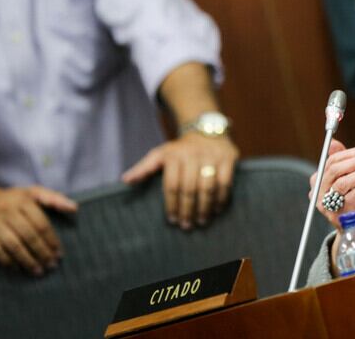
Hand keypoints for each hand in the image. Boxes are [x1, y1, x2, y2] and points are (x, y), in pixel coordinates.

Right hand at [0, 184, 76, 274]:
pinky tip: (17, 268)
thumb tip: (75, 208)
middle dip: (42, 252)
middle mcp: (7, 210)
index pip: (41, 223)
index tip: (59, 253)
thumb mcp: (32, 192)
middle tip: (51, 265)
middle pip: (29, 236)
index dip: (51, 240)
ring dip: (27, 260)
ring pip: (13, 245)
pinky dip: (7, 261)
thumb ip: (54, 198)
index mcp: (24, 200)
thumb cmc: (11, 198)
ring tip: (38, 271)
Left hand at [122, 133, 238, 229]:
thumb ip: (144, 167)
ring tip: (201, 221)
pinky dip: (221, 198)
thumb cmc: (180, 149)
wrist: (206, 130)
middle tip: (186, 226)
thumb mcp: (160, 154)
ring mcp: (212, 156)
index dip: (172, 205)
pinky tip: (217, 210)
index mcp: (174, 155)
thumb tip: (125, 180)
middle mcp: (193, 154)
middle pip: (189, 188)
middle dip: (187, 210)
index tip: (172, 220)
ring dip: (205, 207)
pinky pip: (225, 182)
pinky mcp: (228, 158)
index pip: (172, 185)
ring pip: (208, 187)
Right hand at [310, 139, 354, 230]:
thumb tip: (333, 142)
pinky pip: (351, 197)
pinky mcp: (336, 216)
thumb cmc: (354, 199)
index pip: (331, 161)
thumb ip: (342, 160)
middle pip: (334, 171)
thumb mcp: (349, 178)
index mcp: (318, 181)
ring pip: (342, 183)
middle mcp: (317, 193)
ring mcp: (325, 206)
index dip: (348, 154)